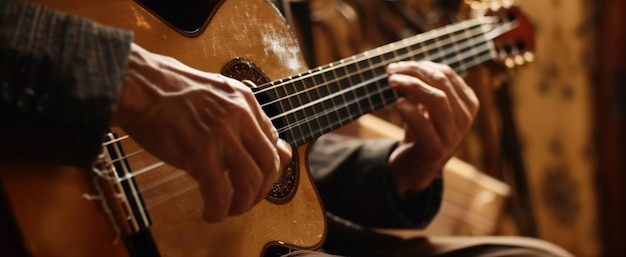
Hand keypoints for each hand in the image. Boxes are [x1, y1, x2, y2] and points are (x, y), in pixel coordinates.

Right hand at [112, 43, 291, 222]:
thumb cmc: (168, 90)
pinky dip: (218, 210)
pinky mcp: (201, 152)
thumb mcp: (215, 94)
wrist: (138, 85)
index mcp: (245, 100)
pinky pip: (220, 192)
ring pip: (249, 181)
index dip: (268, 166)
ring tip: (228, 210)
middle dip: (260, 190)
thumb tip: (271, 144)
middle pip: (268, 164)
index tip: (256, 179)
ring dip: (242, 204)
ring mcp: (222, 134)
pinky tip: (210, 214)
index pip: (272, 140)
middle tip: (245, 201)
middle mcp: (240, 116)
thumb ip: (241, 118)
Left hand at [386, 61, 478, 193]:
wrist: (415, 167)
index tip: (399, 65)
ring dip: (411, 86)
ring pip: (437, 99)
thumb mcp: (425, 106)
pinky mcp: (436, 150)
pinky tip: (397, 103)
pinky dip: (409, 110)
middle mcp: (466, 119)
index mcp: (468, 103)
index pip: (448, 74)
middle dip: (414, 72)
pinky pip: (424, 124)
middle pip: (442, 83)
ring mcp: (454, 136)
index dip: (421, 65)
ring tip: (391, 82)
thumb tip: (403, 65)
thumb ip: (422, 86)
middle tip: (391, 71)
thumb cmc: (420, 130)